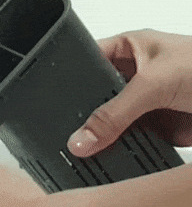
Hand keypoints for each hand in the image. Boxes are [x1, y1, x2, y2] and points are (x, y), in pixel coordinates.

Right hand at [68, 29, 191, 156]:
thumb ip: (113, 114)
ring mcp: (146, 103)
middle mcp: (135, 75)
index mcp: (130, 48)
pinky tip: (109, 158)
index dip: (66, 79)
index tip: (48, 102)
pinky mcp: (159, 128)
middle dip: (84, 115)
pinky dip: (122, 151)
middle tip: (67, 132)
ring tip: (84, 149)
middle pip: (95, 98)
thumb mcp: (154, 84)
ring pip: (111, 123)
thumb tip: (81, 138)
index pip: (85, 61)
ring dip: (103, 136)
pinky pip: (131, 142)